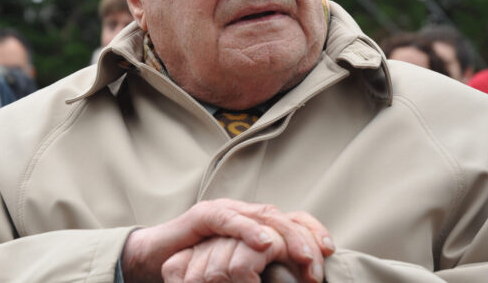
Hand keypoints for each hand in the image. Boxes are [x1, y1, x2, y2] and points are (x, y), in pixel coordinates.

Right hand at [121, 199, 333, 282]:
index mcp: (255, 224)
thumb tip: (295, 281)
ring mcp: (224, 212)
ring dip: (285, 236)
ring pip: (262, 216)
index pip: (291, 219)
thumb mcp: (241, 270)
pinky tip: (264, 242)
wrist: (157, 257)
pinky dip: (248, 230)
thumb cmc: (199, 267)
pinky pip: (228, 220)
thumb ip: (263, 270)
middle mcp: (243, 213)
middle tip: (318, 262)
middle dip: (304, 238)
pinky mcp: (202, 216)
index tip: (330, 250)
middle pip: (282, 217)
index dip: (312, 230)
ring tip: (304, 256)